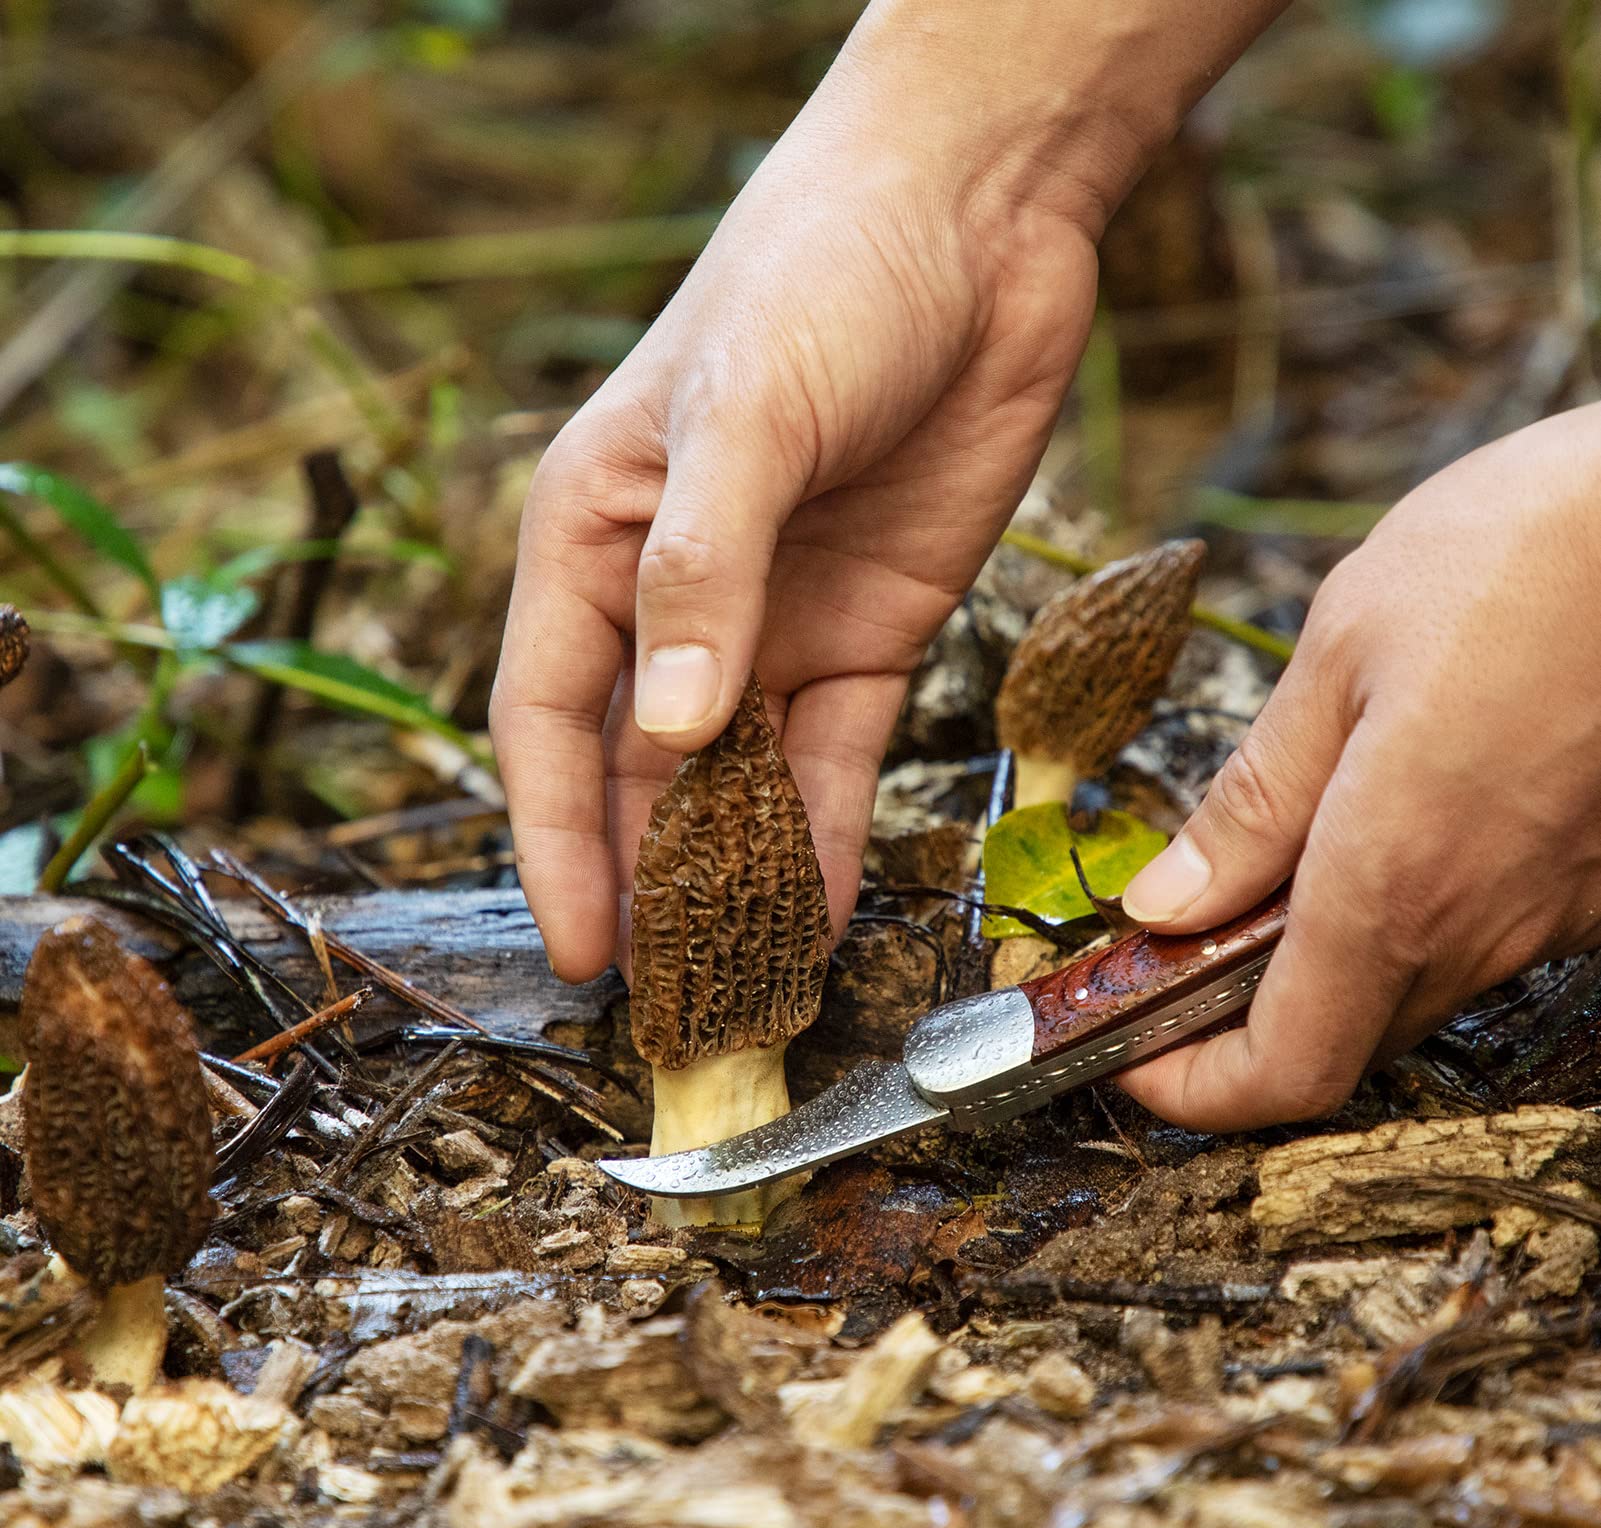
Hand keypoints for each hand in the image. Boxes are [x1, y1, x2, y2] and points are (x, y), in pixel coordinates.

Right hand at [491, 0, 1287, 981]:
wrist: (979, 216)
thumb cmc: (822, 275)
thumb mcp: (747, 416)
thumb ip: (704, 575)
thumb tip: (671, 735)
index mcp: (590, 540)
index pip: (550, 721)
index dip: (557, 842)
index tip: (578, 952)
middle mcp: (671, 597)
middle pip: (640, 773)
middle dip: (646, 885)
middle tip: (662, 1007)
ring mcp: (772, 621)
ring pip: (739, 782)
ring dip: (738, 882)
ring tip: (744, 989)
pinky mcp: (870, 629)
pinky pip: (837, 758)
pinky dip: (830, 837)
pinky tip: (828, 914)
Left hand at [1117, 405, 1600, 1129]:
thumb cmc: (1519, 555)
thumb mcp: (1338, 658)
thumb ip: (1252, 803)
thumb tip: (1163, 907)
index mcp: (1394, 879)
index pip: (1287, 1071)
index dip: (1195, 1093)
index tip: (1129, 1055)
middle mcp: (1488, 924)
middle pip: (1342, 1040)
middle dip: (1237, 1021)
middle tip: (1165, 953)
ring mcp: (1562, 910)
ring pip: (1411, 986)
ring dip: (1318, 963)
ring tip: (1253, 874)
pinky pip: (1483, 932)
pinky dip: (1402, 913)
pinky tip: (1371, 825)